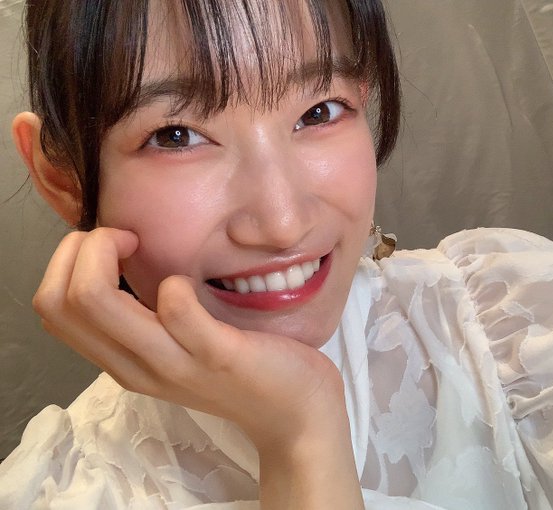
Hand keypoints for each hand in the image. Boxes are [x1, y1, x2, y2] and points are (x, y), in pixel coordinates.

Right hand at [33, 227, 345, 446]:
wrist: (294, 414)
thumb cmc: (239, 370)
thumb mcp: (177, 350)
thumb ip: (148, 320)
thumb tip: (126, 261)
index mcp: (123, 360)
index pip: (52, 309)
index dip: (68, 263)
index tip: (112, 243)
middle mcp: (136, 366)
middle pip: (61, 303)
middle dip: (80, 250)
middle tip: (125, 238)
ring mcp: (173, 363)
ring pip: (98, 303)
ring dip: (108, 253)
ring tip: (141, 246)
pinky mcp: (216, 354)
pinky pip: (176, 310)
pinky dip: (176, 284)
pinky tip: (192, 284)